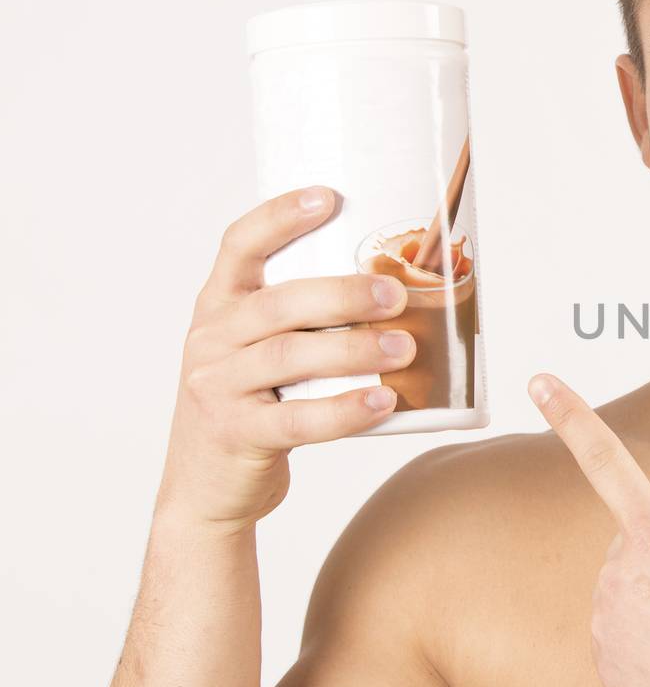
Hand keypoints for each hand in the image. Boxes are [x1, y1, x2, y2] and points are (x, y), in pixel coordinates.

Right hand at [159, 186, 416, 530]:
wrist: (206, 490)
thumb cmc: (256, 405)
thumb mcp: (260, 352)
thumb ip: (305, 321)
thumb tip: (402, 284)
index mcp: (218, 306)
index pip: (238, 246)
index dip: (279, 216)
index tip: (328, 196)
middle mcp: (211, 340)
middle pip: (279, 303)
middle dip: (343, 294)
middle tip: (396, 293)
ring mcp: (218, 388)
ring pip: (290, 357)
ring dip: (354, 349)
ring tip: (406, 347)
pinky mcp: (238, 435)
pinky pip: (298, 420)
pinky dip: (345, 410)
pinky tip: (384, 401)